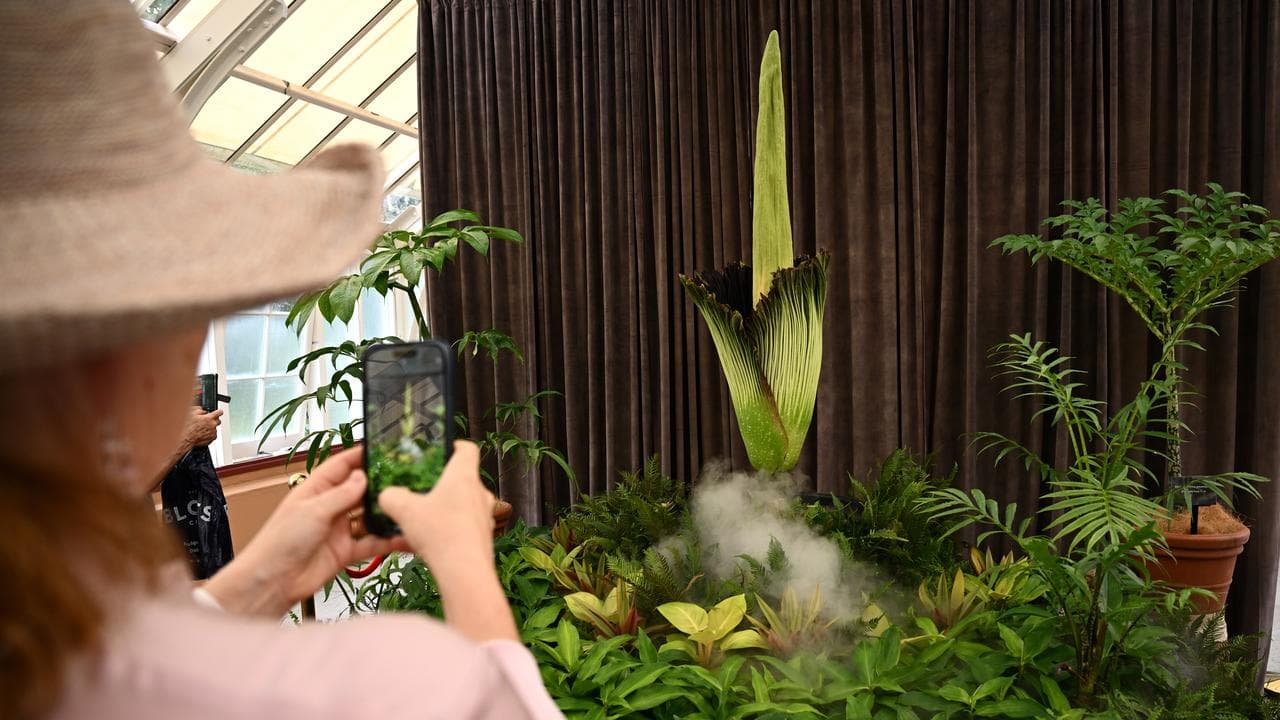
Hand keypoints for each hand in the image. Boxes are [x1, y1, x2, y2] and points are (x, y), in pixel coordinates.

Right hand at [185, 407, 222, 446]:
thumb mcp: (191, 414)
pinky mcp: (212, 438)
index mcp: (209, 418)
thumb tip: (202, 410)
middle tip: (206, 422)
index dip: (218, 411)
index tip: (218, 412)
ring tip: (201, 429)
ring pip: (215, 428)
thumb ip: (199, 409)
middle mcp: (212, 425)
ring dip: (210, 428)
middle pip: (218, 420)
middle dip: (214, 420)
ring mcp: (213, 432)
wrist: (186, 439)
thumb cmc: (188, 427)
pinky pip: (213, 435)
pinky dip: (209, 434)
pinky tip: (202, 434)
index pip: (219, 412)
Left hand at [205, 447, 407, 617]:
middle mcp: (329, 507)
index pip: (341, 466)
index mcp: (316, 490)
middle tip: (407, 477)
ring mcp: (339, 529)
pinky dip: (388, 541)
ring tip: (409, 505)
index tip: (383, 448)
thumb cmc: (281, 541)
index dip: (361, 456)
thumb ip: (342, 495)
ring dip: (386, 513)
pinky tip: (405, 538)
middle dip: (380, 484)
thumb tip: (363, 476)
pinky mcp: (346, 551)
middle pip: (359, 490)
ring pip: (369, 516)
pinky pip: (372, 543)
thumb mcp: (313, 511)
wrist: (273, 582)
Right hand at [378, 441, 496, 574]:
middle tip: (423, 489)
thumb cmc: (442, 535)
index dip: (455, 445)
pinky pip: (464, 527)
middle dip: (442, 484)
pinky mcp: (483, 538)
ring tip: (423, 519)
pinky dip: (449, 530)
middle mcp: (479, 493)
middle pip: (463, 479)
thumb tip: (387, 495)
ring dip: (445, 508)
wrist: (464, 572)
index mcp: (464, 476)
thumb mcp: (405, 510)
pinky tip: (430, 542)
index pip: (467, 449)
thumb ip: (391, 497)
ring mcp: (483, 516)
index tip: (443, 448)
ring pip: (463, 505)